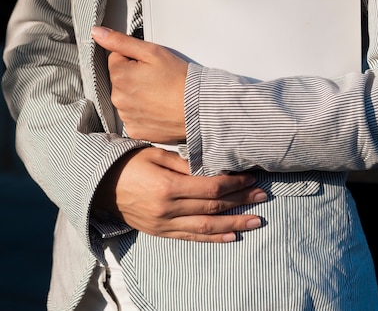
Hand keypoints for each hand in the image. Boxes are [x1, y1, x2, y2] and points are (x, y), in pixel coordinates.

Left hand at [91, 25, 186, 142]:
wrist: (198, 108)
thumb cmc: (178, 79)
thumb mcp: (152, 52)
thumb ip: (121, 41)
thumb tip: (97, 33)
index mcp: (120, 75)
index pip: (117, 59)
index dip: (134, 59)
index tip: (150, 65)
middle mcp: (118, 98)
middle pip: (120, 79)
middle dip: (134, 76)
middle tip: (157, 78)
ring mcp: (126, 116)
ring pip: (126, 98)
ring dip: (137, 94)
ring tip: (159, 94)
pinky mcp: (135, 130)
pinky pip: (133, 116)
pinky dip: (142, 112)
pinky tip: (157, 108)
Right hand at [92, 147, 266, 241]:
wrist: (100, 186)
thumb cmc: (128, 163)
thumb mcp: (155, 154)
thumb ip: (183, 162)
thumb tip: (211, 166)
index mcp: (168, 187)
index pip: (210, 187)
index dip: (234, 184)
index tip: (251, 177)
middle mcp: (168, 209)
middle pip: (213, 206)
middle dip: (241, 201)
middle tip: (263, 196)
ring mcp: (165, 224)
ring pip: (207, 226)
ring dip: (234, 224)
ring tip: (256, 221)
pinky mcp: (161, 232)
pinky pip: (192, 238)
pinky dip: (213, 238)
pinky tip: (231, 236)